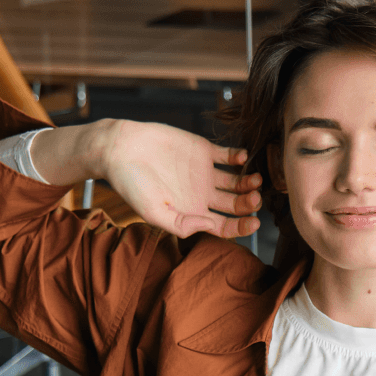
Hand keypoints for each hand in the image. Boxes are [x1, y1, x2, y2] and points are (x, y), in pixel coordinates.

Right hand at [97, 120, 260, 238]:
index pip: (224, 226)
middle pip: (235, 205)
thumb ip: (181, 225)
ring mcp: (205, 173)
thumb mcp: (153, 212)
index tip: (254, 222)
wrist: (119, 149)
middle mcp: (202, 195)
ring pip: (236, 181)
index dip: (242, 227)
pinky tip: (242, 157)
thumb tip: (209, 226)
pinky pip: (228, 156)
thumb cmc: (131, 184)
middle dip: (249, 204)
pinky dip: (239, 156)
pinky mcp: (203, 151)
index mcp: (192, 214)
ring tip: (254, 180)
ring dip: (249, 182)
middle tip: (255, 198)